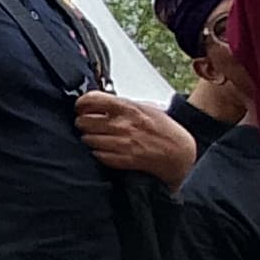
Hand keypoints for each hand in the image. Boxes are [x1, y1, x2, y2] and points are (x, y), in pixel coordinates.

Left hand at [75, 92, 198, 185]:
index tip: (80, 107)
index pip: (92, 99)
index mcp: (128, 108)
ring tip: (97, 137)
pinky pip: (97, 155)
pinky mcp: (123, 160)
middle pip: (84, 121)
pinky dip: (98, 152)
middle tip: (87, 124)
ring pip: (88, 139)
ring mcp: (122, 143)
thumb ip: (122, 105)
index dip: (81, 103)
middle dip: (82, 122)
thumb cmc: (164, 129)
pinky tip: (104, 149)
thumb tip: (99, 102)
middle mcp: (123, 125)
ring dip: (89, 138)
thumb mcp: (145, 108)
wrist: (180, 152)